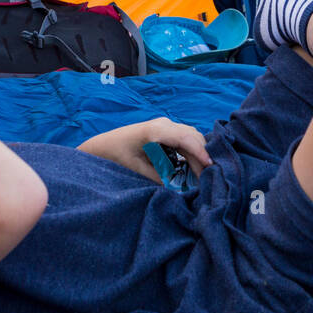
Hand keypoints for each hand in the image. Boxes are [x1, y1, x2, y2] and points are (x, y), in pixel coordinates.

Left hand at [75, 116, 212, 182]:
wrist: (102, 146)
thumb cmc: (115, 156)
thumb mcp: (136, 170)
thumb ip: (159, 177)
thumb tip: (180, 187)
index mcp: (155, 130)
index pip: (185, 138)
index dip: (200, 152)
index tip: (210, 166)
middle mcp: (164, 124)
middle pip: (193, 137)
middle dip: (202, 156)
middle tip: (208, 178)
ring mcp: (165, 126)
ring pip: (191, 137)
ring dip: (198, 154)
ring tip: (202, 175)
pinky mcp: (165, 132)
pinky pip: (185, 140)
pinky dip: (192, 152)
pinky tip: (193, 167)